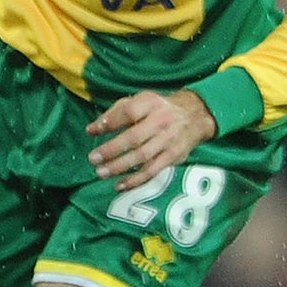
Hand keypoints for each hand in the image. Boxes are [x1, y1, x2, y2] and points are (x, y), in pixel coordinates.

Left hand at [87, 89, 216, 189]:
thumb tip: (92, 129)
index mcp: (151, 103)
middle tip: (93, 158)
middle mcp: (161, 121)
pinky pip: (152, 171)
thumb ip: (115, 113)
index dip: (110, 122)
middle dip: (111, 149)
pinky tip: (119, 185)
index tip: (92, 131)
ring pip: (142, 156)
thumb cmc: (158, 109)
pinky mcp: (173, 157)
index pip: (129, 112)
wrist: (195, 116)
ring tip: (101, 173)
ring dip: (120, 167)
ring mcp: (169, 140)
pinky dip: (135, 180)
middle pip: (134, 137)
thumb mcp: (141, 101)